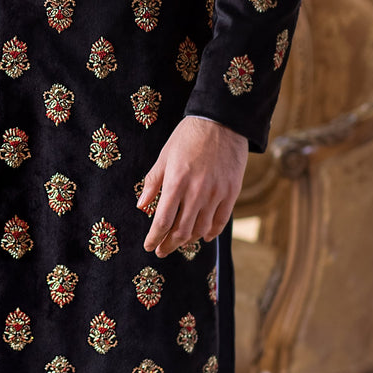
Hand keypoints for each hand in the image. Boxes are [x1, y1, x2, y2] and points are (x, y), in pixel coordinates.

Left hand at [138, 117, 247, 256]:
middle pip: (181, 230)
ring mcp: (216, 194)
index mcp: (176, 182)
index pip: (163, 220)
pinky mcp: (231, 193)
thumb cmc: (188, 136)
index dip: (154, 237)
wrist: (221, 122)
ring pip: (201, 229)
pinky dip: (210, 233)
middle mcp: (196, 192)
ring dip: (188, 240)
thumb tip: (141, 206)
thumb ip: (153, 182)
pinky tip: (203, 236)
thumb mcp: (165, 156)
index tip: (148, 246)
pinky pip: (221, 222)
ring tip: (179, 242)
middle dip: (169, 244)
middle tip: (161, 251)